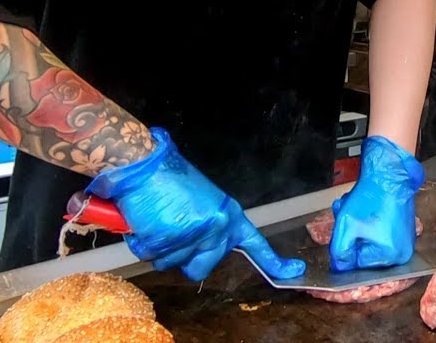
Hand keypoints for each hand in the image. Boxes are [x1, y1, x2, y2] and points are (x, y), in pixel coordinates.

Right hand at [85, 128, 304, 281]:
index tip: (294, 270)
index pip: (256, 243)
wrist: (145, 164)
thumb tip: (204, 249)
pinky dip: (141, 242)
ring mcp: (193, 236)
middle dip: (183, 259)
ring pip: (170, 265)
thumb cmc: (170, 180)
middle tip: (172, 234)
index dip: (273, 262)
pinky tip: (145, 220)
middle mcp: (216, 229)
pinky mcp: (167, 241)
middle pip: (202, 269)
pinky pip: (149, 256)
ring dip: (159, 249)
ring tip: (158, 220)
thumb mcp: (202, 201)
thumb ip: (210, 226)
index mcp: (229, 217)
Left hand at [329, 135, 424, 270]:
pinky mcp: (404, 230)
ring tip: (355, 211)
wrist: (390, 173)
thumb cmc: (372, 196)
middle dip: (352, 236)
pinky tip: (366, 210)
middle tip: (348, 218)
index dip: (347, 245)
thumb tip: (340, 266)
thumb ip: (339, 252)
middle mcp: (403, 253)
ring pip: (371, 243)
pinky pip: (381, 235)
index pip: (358, 264)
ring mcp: (405, 241)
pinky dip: (369, 224)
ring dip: (358, 229)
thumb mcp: (346, 227)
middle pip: (365, 254)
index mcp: (391, 255)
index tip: (346, 230)